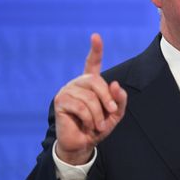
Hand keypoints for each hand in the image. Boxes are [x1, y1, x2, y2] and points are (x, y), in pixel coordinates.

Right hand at [54, 33, 127, 164]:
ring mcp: (68, 90)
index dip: (95, 49)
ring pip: (89, 97)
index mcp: (91, 83)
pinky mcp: (60, 101)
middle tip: (112, 112)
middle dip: (107, 98)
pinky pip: (80, 107)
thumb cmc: (99, 126)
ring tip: (97, 124)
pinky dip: (89, 118)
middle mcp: (78, 83)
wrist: (83, 144)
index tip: (95, 36)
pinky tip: (87, 125)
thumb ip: (120, 98)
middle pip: (96, 81)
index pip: (93, 62)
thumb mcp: (116, 113)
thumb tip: (115, 84)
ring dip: (98, 114)